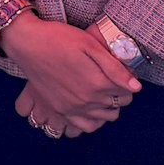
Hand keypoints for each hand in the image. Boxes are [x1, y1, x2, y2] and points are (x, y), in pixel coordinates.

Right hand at [0, 16, 140, 136]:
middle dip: (119, 94)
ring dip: (108, 108)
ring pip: (104, 118)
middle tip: (112, 80)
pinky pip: (84, 126)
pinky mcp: (60, 109)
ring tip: (102, 92)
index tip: (120, 73)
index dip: (127, 82)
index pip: (127, 92)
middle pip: (117, 105)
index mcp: (97, 83)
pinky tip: (91, 107)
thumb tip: (136, 87)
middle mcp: (86, 100)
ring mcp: (72, 107)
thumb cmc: (59, 38)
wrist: (28, 43)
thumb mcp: (90, 45)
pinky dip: (93, 121)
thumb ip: (114, 67)